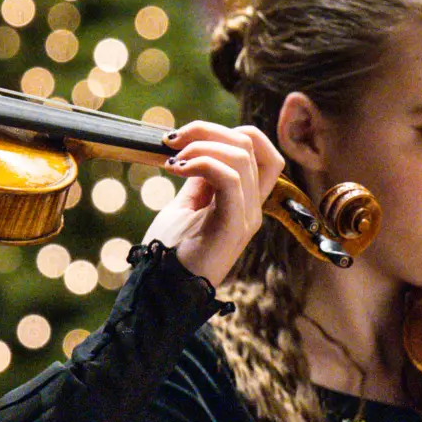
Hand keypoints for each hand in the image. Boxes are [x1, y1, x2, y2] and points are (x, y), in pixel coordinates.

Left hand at [145, 121, 282, 288]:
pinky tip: (176, 168)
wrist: (162, 292)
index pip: (259, 148)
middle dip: (208, 129)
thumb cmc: (170, 253)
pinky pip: (230, 178)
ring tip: (172, 159)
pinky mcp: (234, 226)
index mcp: (245, 200)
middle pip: (251, 144)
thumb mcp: (184, 206)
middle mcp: (253, 206)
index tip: (183, 137)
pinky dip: (202, 163)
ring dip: (201, 145)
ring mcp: (247, 216)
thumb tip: (195, 149)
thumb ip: (198, 180)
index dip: (226, 131)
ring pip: (241, 156)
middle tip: (171, 140)